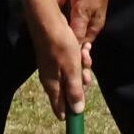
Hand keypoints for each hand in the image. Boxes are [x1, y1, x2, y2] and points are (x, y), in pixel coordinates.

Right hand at [29, 0, 90, 120]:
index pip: (61, 109)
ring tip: (85, 54)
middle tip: (86, 71)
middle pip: (70, 91)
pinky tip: (83, 48)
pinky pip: (70, 64)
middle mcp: (51, 80)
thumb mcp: (71, 70)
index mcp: (53, 87)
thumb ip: (74, 91)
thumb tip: (77, 111)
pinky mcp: (55, 57)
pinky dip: (78, 58)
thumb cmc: (60, 46)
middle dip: (82, 83)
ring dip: (82, 67)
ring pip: (72, 76)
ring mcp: (53, 68)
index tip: (81, 102)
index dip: (73, 109)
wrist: (48, 22)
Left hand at [63, 0, 116, 51]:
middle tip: (59, 9)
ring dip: (60, 3)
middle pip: (68, 29)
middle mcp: (86, 20)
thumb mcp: (82, 11)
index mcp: (92, 27)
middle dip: (61, 19)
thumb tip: (72, 49)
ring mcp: (78, 8)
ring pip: (62, 14)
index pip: (78, 44)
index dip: (68, 44)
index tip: (56, 39)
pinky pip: (61, 1)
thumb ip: (77, 31)